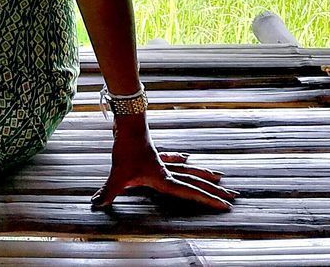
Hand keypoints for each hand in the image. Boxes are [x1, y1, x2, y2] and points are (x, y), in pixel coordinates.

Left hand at [91, 128, 238, 210]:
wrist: (128, 124)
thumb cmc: (126, 150)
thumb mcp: (117, 174)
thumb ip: (108, 191)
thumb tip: (95, 205)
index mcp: (164, 179)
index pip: (190, 192)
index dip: (208, 200)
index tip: (226, 205)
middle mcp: (167, 171)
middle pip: (195, 182)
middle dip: (213, 191)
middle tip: (234, 196)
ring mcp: (162, 161)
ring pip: (188, 170)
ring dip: (203, 175)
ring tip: (219, 177)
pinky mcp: (154, 153)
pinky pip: (171, 159)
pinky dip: (179, 159)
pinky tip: (186, 157)